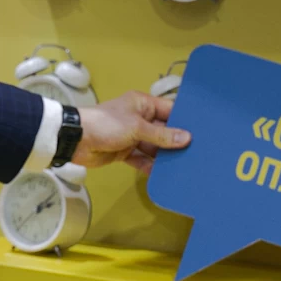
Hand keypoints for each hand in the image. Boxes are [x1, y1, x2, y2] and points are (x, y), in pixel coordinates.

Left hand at [74, 88, 189, 174]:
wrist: (77, 140)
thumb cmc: (108, 125)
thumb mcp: (137, 128)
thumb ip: (161, 135)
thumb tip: (186, 138)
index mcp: (143, 104)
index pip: (169, 110)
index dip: (184, 120)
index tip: (203, 132)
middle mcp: (139, 118)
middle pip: (163, 130)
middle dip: (177, 142)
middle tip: (198, 153)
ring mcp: (132, 136)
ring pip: (154, 147)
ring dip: (165, 156)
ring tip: (185, 166)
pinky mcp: (124, 152)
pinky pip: (142, 159)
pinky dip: (150, 166)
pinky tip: (163, 175)